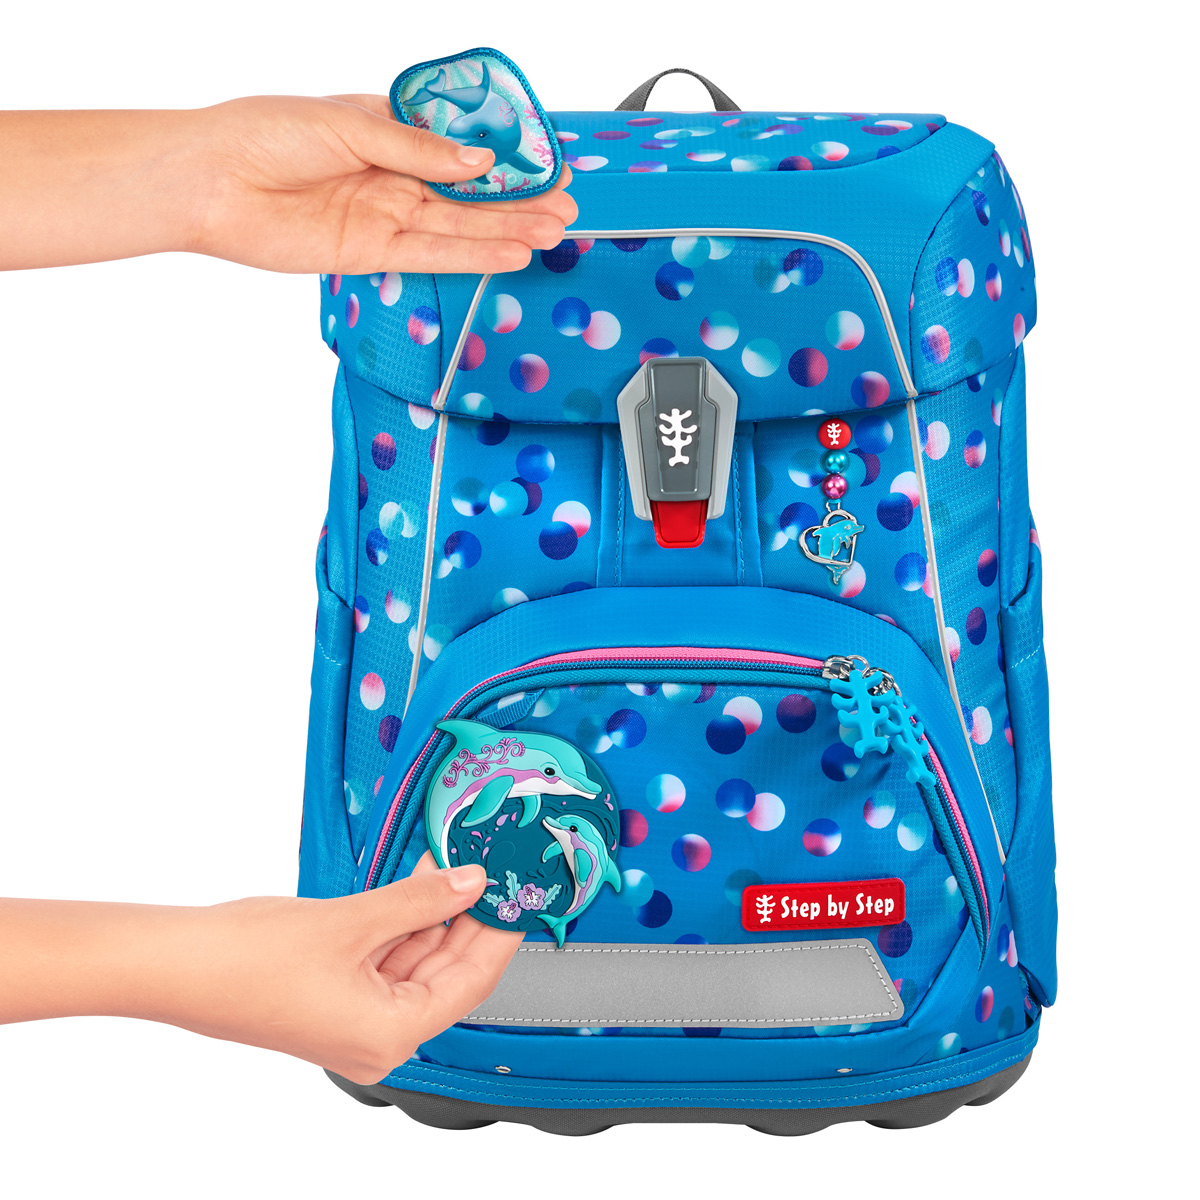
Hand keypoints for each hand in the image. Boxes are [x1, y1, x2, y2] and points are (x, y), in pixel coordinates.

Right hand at [0, 856, 522, 1084]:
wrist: (179, 964)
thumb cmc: (250, 959)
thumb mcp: (354, 920)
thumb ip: (422, 900)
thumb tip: (472, 883)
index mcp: (390, 1035)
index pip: (471, 982)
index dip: (499, 933)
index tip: (520, 896)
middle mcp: (377, 1039)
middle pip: (445, 974)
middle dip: (468, 919)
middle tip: (492, 871)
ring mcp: (353, 1022)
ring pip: (415, 964)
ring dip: (434, 916)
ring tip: (455, 865)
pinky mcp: (333, 1001)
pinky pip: (384, 962)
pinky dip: (402, 924)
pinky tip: (417, 885)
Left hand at [192, 95, 576, 273]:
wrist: (210, 183)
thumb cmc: (262, 134)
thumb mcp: (347, 124)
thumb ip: (415, 149)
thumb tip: (476, 163)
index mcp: (387, 127)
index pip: (460, 142)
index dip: (503, 153)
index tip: (545, 159)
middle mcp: (391, 173)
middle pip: (469, 190)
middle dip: (519, 197)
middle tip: (565, 205)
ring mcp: (384, 214)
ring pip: (459, 224)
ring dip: (507, 229)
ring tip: (553, 232)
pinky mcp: (371, 252)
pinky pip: (432, 254)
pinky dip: (471, 255)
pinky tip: (509, 254)